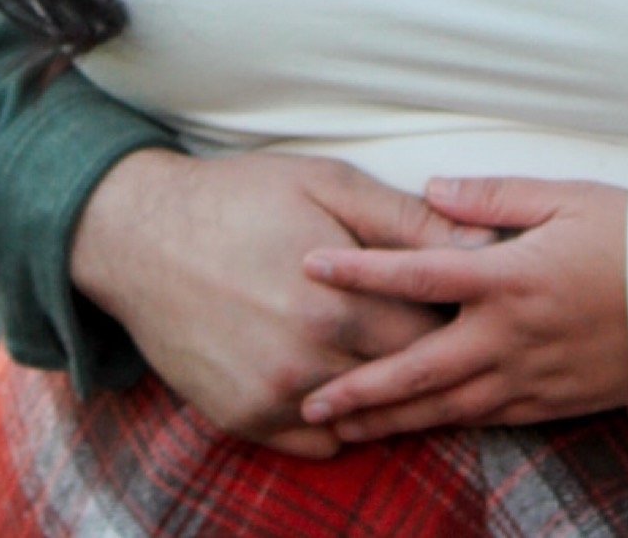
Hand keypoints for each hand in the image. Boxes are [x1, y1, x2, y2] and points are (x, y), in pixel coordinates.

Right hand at [69, 150, 483, 458]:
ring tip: (407, 362)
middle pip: (402, 382)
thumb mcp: (327, 184)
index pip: (431, 335)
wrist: (141, 237)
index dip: (456, 318)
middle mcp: (306, 363)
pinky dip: (342, 421)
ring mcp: (272, 399)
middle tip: (447, 334)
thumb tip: (486, 243)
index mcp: (336, 303)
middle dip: (431, 359)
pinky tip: (350, 381)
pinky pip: (318, 443)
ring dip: (390, 394)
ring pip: (365, 417)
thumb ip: (408, 220)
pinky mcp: (244, 421)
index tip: (468, 302)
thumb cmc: (241, 197)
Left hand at [299, 176, 627, 437]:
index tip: (311, 267)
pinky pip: (485, 421)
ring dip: (389, 418)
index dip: (360, 271)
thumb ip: (492, 196)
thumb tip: (433, 191)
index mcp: (509, 276)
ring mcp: (530, 378)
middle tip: (305, 396)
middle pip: (418, 367)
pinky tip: (413, 429)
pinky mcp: (551, 404)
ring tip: (341, 427)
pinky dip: (443, 427)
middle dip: (358, 385)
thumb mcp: (564, 197)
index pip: (418, 274)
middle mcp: (511, 335)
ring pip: (445, 407)